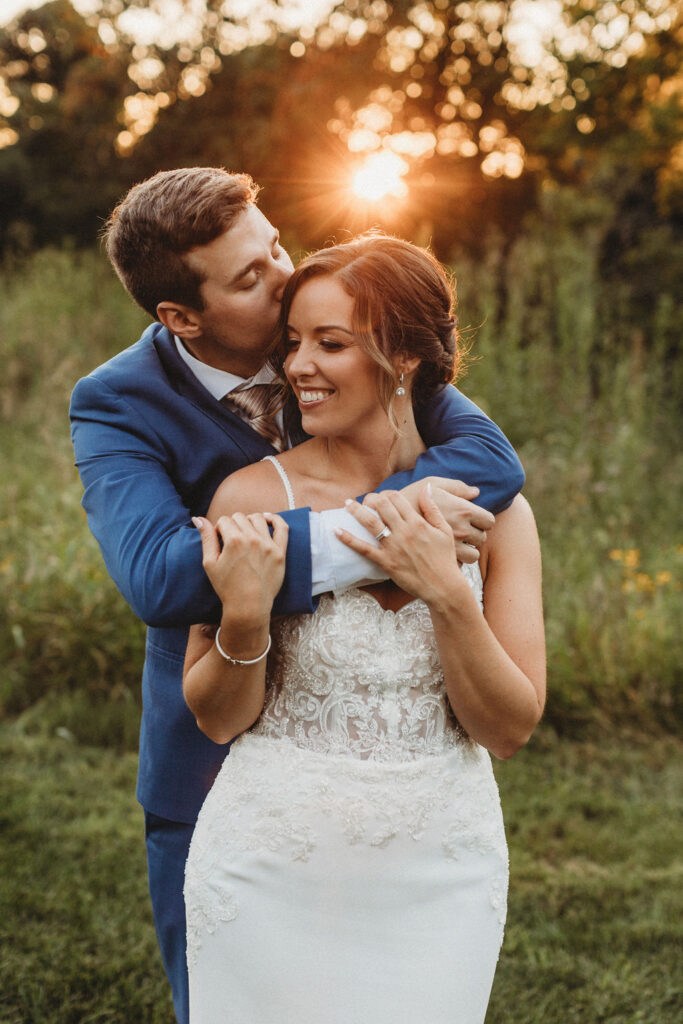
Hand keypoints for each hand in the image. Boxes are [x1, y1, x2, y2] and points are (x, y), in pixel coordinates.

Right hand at [192, 513, 287, 625]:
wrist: (248, 606)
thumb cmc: (226, 587)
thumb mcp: (210, 563)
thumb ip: (206, 538)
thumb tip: (197, 518)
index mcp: (234, 541)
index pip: (224, 520)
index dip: (219, 529)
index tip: (220, 541)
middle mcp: (252, 539)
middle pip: (240, 517)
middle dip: (233, 525)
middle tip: (231, 540)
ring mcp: (268, 545)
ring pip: (258, 518)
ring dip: (249, 521)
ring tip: (246, 532)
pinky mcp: (280, 552)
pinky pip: (282, 527)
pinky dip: (275, 519)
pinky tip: (267, 519)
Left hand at [337, 486, 467, 606]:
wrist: (443, 586)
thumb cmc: (445, 559)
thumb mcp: (444, 530)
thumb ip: (432, 508)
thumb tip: (425, 488)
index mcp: (417, 522)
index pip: (397, 499)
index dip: (387, 494)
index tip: (383, 496)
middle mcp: (403, 531)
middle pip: (382, 506)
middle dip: (371, 498)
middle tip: (364, 498)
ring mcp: (393, 547)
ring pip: (370, 522)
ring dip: (356, 510)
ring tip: (346, 504)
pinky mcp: (386, 562)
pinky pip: (363, 549)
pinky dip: (348, 539)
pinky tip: (336, 531)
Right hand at [396, 477, 493, 562]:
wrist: (387, 518)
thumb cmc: (410, 496)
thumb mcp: (433, 482)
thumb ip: (455, 487)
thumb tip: (475, 492)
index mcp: (463, 510)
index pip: (489, 521)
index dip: (483, 521)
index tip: (475, 521)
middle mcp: (461, 529)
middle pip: (481, 539)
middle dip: (475, 537)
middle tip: (464, 534)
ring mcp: (452, 546)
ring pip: (473, 555)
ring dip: (468, 551)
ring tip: (457, 547)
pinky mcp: (440, 559)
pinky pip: (460, 565)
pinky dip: (456, 562)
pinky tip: (447, 556)